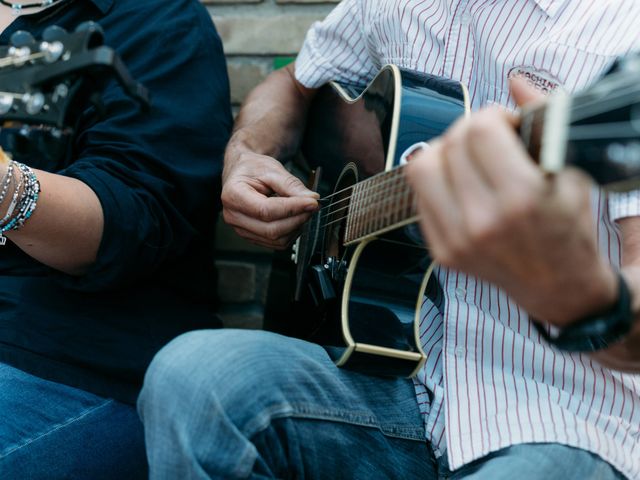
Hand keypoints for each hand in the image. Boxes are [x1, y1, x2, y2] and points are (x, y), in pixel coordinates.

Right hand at [222, 147, 318, 248]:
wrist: (243, 172)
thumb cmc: (253, 168)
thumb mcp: (273, 169)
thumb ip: (292, 185)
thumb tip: (310, 200)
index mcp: (233, 195)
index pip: (266, 210)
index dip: (293, 208)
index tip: (312, 202)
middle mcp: (233, 216)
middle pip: (271, 229)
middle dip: (297, 219)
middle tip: (312, 205)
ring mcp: (241, 229)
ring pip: (276, 240)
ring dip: (296, 227)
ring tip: (303, 210)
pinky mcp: (252, 236)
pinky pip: (276, 244)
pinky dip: (291, 233)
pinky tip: (295, 218)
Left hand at [405, 79, 616, 325]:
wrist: (558, 288)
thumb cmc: (568, 228)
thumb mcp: (570, 172)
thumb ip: (544, 120)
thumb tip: (516, 80)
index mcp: (521, 199)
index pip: (480, 131)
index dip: (492, 116)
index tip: (506, 125)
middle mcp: (482, 222)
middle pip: (449, 143)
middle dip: (469, 130)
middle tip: (487, 139)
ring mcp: (456, 240)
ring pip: (420, 168)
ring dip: (443, 152)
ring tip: (466, 158)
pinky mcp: (441, 252)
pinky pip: (419, 198)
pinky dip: (436, 182)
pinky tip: (458, 184)